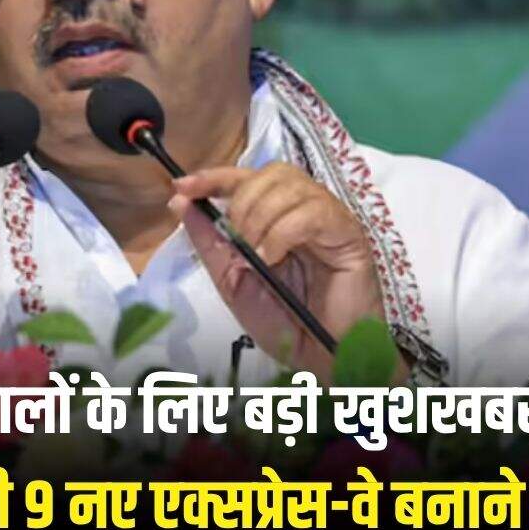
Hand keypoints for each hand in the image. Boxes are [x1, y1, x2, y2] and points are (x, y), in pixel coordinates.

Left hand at [168, 163, 398, 382]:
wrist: (319, 356)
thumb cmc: (283, 322)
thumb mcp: (233, 280)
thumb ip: (209, 240)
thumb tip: (179, 201)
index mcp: (277, 216)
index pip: (247, 178)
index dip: (215, 176)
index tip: (184, 186)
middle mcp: (304, 210)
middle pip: (270, 173)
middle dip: (242, 201)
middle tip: (238, 241)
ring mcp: (329, 218)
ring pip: (291, 186)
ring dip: (261, 218)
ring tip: (258, 256)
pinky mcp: (348, 233)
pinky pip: (313, 212)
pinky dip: (283, 232)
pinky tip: (273, 258)